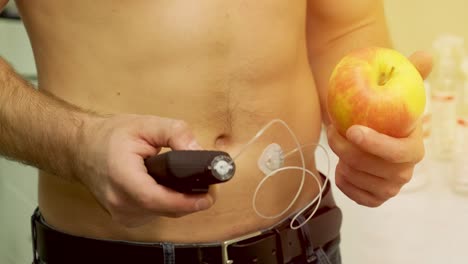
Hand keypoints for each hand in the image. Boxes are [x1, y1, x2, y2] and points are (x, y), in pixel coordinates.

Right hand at [75, 114, 213, 226]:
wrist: (81, 149)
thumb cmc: (110, 136)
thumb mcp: (146, 124)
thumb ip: (175, 133)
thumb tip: (198, 151)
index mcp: (122, 178)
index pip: (157, 199)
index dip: (186, 200)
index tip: (208, 195)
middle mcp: (120, 202)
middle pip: (166, 209)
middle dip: (190, 198)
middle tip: (207, 182)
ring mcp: (121, 213)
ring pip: (163, 213)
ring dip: (180, 200)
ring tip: (187, 180)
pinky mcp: (126, 217)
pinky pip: (156, 214)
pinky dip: (167, 203)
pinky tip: (168, 187)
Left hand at [328, 51, 432, 206]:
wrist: (369, 132)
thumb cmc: (382, 111)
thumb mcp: (396, 89)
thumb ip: (410, 73)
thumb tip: (427, 54)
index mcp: (413, 147)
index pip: (398, 152)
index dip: (376, 144)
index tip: (353, 130)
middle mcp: (404, 170)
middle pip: (372, 167)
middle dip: (346, 149)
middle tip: (332, 130)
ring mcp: (390, 186)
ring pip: (360, 181)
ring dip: (342, 161)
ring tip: (337, 143)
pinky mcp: (375, 197)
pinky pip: (355, 195)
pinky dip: (343, 181)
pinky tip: (341, 166)